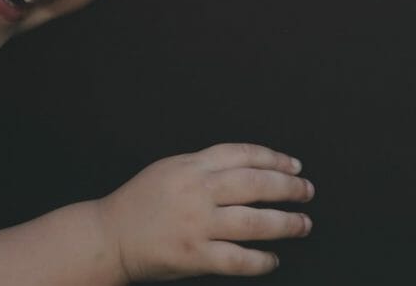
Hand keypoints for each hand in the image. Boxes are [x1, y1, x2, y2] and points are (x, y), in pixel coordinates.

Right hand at [94, 143, 313, 279]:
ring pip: (253, 221)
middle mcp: (198, 191)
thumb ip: (206, 165)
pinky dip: (260, 260)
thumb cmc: (139, 203)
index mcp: (193, 165)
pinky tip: (272, 259)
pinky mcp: (193, 255)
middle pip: (256, 184)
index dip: (275, 158)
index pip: (244, 154)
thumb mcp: (172, 168)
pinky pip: (237, 258)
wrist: (109, 237)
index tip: (294, 166)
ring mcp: (196, 224)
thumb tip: (250, 166)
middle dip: (289, 188)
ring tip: (302, 225)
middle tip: (307, 192)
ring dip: (285, 224)